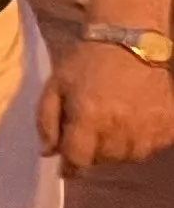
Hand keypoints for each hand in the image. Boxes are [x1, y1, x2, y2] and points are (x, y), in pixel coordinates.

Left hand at [42, 39, 173, 168]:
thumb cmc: (86, 63)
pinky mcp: (169, 126)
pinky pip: (153, 148)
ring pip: (129, 158)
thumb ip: (46, 121)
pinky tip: (134, 122)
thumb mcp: (55, 85)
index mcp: (89, 116)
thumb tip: (47, 153)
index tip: (68, 165)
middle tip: (92, 131)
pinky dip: (142, 141)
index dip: (71, 165)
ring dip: (118, 149)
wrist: (128, 42)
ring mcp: (148, 128)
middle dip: (93, 151)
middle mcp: (120, 126)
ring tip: (113, 124)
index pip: (79, 159)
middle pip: (104, 160)